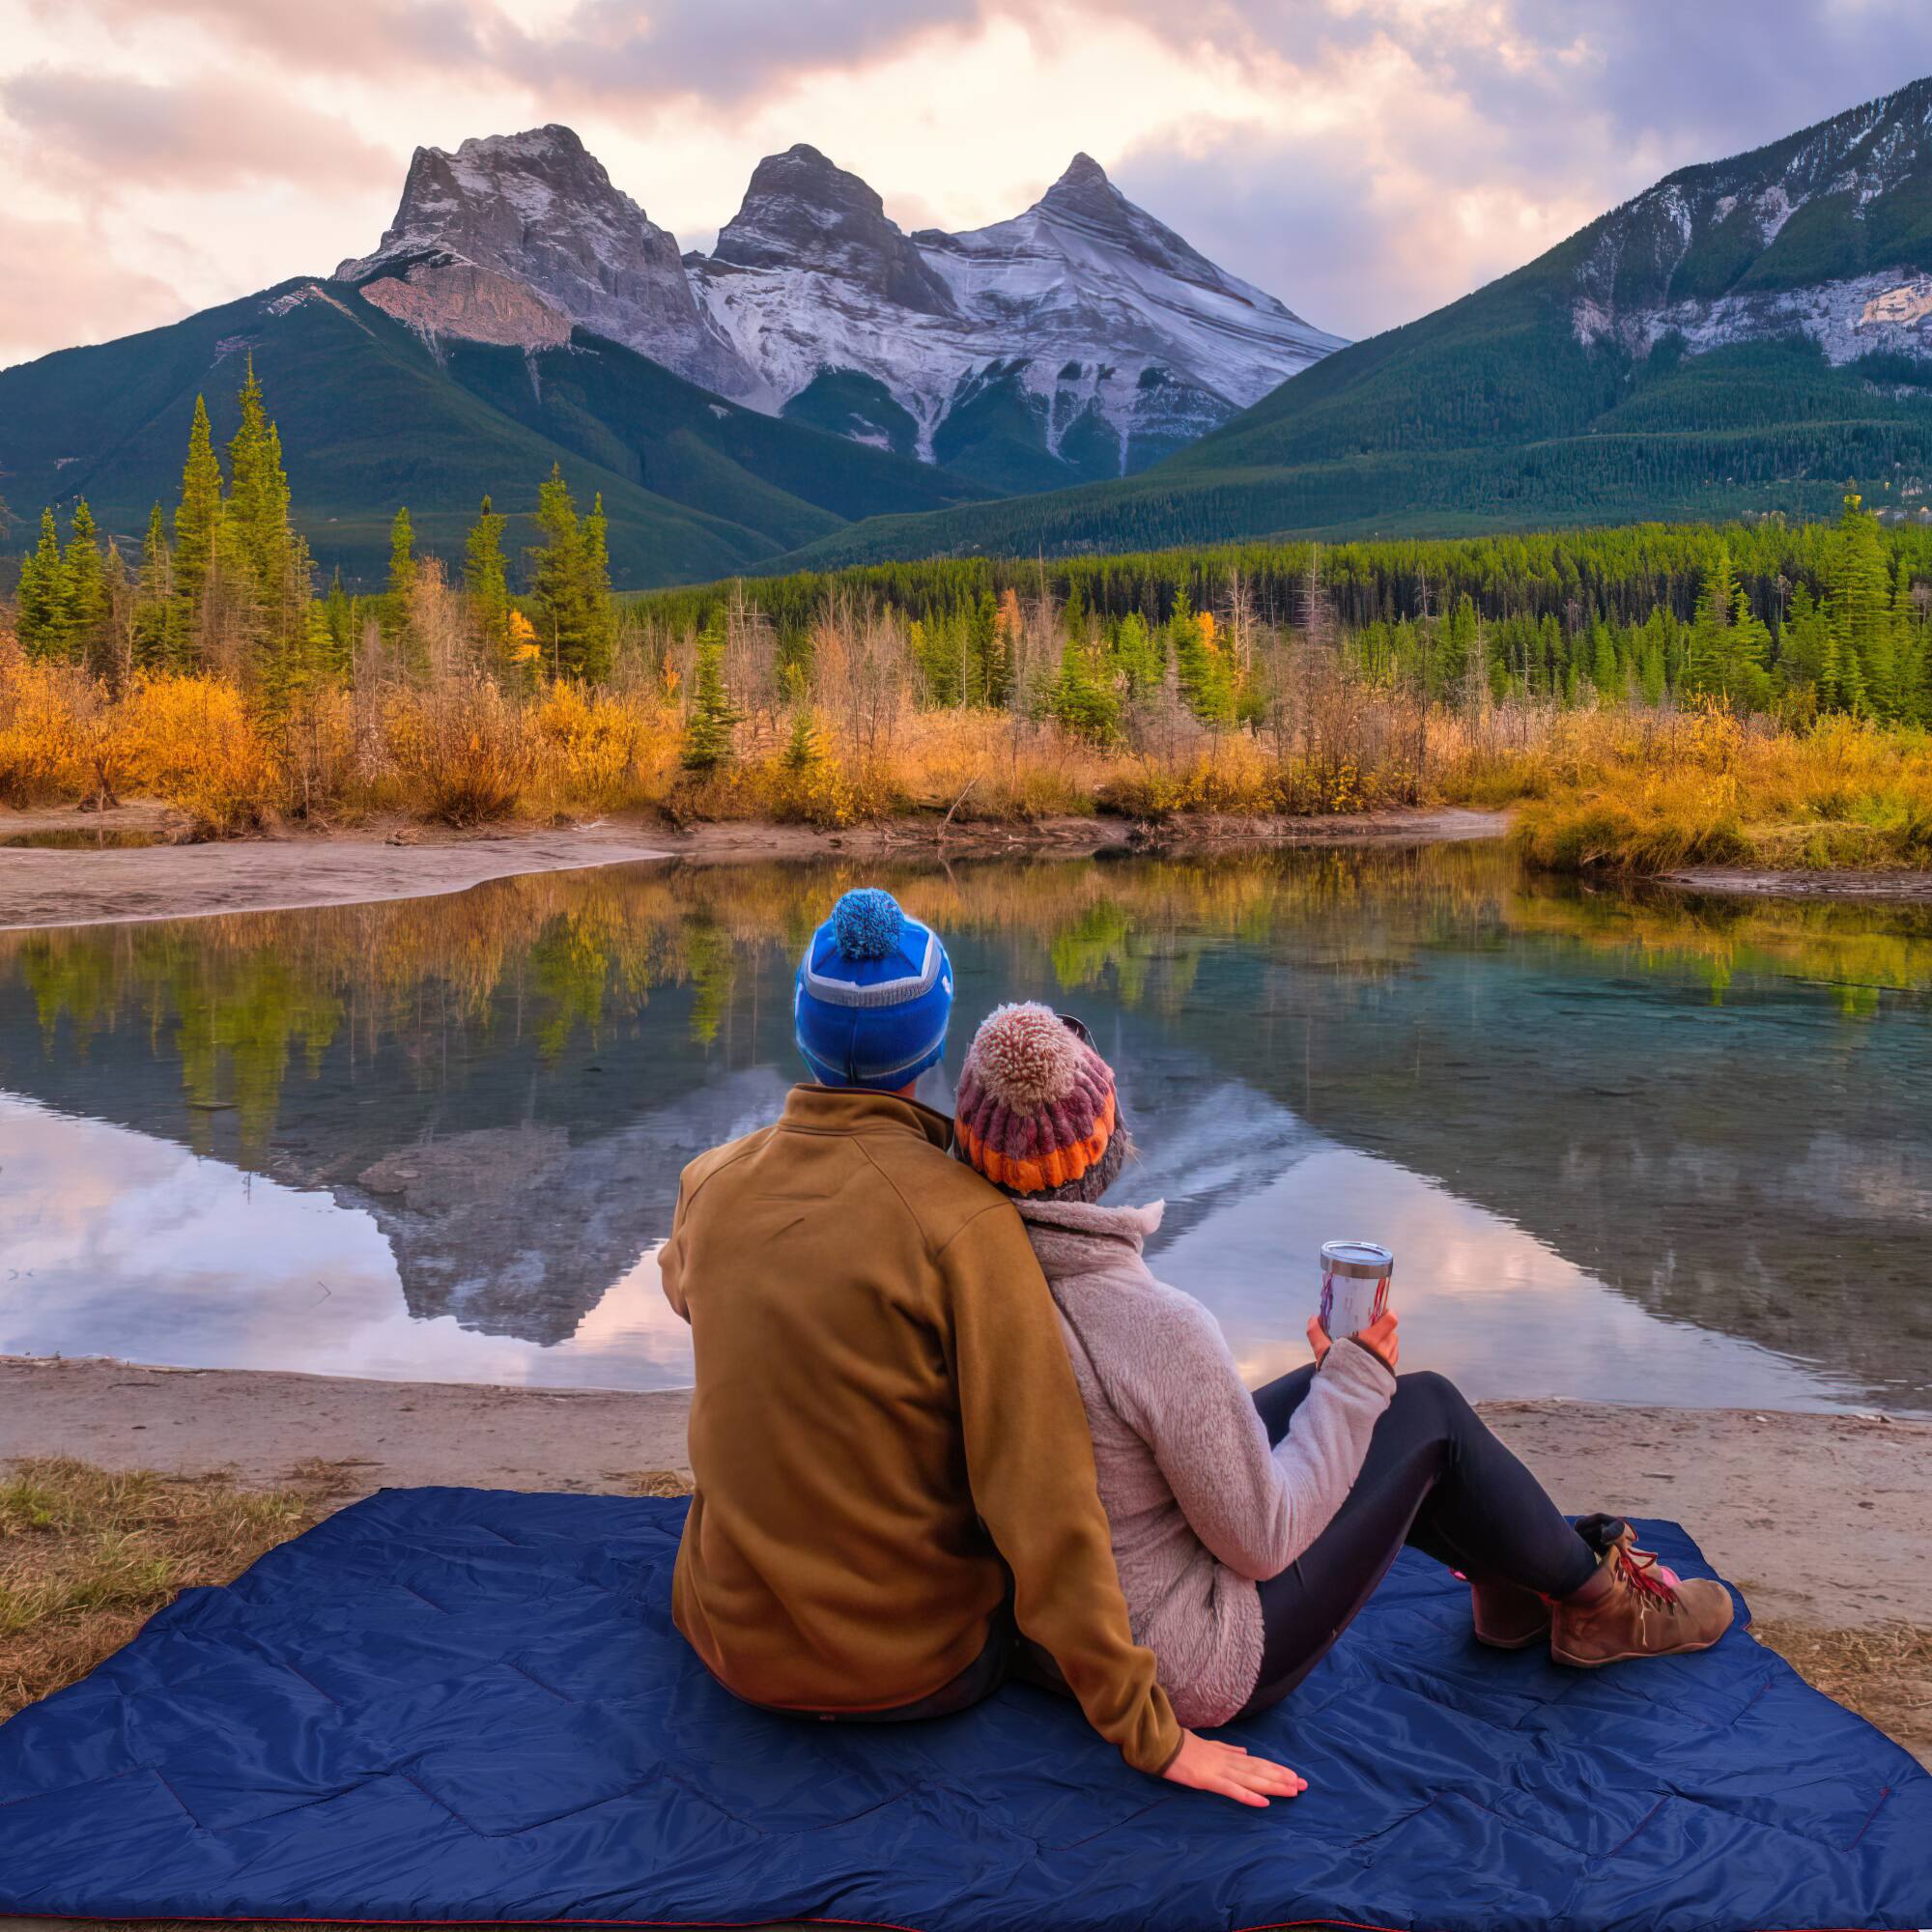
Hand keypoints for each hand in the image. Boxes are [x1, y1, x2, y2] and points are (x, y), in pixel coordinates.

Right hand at [1161, 1728, 1307, 1807]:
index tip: (1295, 1775)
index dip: (1276, 1769)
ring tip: (1292, 1791)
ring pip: (1252, 1779)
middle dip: (1282, 1778)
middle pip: (1260, 1771)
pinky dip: (1249, 1796)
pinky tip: (1263, 1802)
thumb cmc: (1180, 1745)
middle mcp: (1227, 1761)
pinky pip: (1232, 1790)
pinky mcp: (1208, 1780)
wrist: (1160, 1743)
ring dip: (1273, 1785)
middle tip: (1304, 1785)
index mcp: (1227, 1754)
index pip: (1257, 1762)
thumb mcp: (1208, 1744)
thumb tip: (1245, 1751)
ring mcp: (1219, 1770)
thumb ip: (1227, 1749)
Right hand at [1309, 1309, 1398, 1371]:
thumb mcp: (1324, 1352)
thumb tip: (1312, 1319)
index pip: (1388, 1323)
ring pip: (1394, 1346)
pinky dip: (1389, 1354)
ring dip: (1389, 1341)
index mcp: (1370, 1341)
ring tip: (1379, 1340)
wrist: (1347, 1399)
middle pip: (1393, 1334)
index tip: (1384, 1311)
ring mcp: (1387, 1364)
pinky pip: (1393, 1359)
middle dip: (1387, 1328)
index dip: (1389, 1315)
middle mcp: (1383, 1351)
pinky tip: (1379, 1355)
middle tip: (1377, 1326)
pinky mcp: (1388, 1375)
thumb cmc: (1338, 1372)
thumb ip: (1317, 1335)